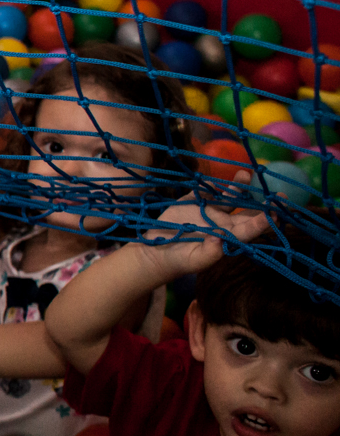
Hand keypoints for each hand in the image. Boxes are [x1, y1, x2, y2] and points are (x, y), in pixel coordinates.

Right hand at [139, 189, 271, 276]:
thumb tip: (220, 241)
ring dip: (239, 187)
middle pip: (247, 211)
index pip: (250, 229)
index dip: (263, 222)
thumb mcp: (193, 261)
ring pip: (230, 197)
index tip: (274, 214)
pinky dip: (211, 185)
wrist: (155, 252)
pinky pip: (206, 191)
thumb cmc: (177, 261)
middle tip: (279, 195)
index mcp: (228, 238)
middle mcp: (223, 223)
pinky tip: (213, 182)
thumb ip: (208, 254)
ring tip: (245, 174)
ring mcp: (208, 211)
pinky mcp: (193, 202)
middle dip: (263, 203)